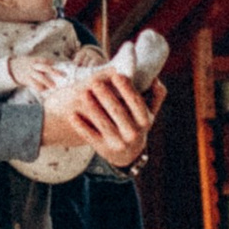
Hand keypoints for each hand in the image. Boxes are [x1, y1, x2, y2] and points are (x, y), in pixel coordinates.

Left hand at [38, 65, 152, 164]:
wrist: (128, 154)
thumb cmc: (136, 123)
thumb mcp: (149, 112)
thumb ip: (155, 95)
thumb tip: (155, 79)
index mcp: (145, 121)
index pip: (136, 102)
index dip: (127, 88)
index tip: (117, 74)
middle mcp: (133, 134)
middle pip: (118, 111)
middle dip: (106, 95)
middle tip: (95, 81)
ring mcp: (118, 142)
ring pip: (103, 123)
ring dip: (93, 108)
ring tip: (83, 93)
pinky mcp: (103, 148)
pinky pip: (90, 136)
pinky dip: (81, 126)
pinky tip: (72, 115)